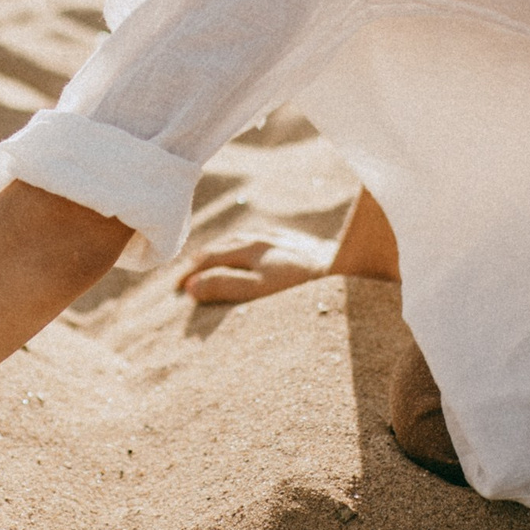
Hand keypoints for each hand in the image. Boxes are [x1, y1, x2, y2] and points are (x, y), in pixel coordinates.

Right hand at [177, 233, 331, 302]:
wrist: (354, 270)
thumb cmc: (306, 286)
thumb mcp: (261, 291)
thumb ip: (225, 287)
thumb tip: (191, 288)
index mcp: (250, 248)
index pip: (208, 257)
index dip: (189, 274)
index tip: (175, 290)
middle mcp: (262, 238)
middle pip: (222, 246)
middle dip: (201, 262)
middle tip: (185, 279)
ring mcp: (281, 239)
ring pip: (241, 241)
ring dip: (221, 253)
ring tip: (211, 266)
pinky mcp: (298, 244)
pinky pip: (261, 241)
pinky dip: (244, 249)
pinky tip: (250, 256)